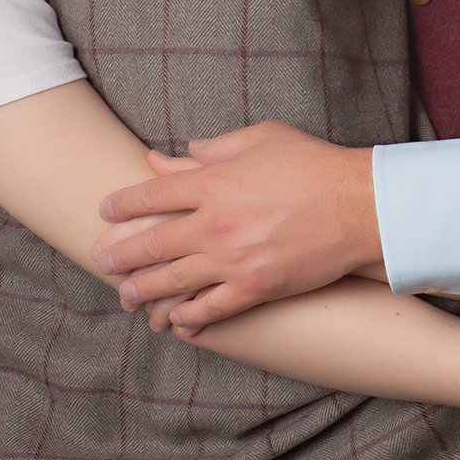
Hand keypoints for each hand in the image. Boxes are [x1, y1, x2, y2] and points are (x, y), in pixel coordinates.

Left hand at [91, 121, 379, 328]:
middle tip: (100, 261)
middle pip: (150, 242)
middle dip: (119, 254)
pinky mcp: (254, 287)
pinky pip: (209, 308)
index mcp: (214, 180)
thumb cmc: (314, 164)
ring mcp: (232, 258)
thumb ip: (215, 146)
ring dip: (142, 291)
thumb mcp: (262, 138)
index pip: (151, 194)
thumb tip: (178, 154)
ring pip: (170, 281)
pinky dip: (188, 317)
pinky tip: (176, 321)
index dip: (122, 204)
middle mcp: (214, 221)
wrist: (358, 204)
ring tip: (126, 297)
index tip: (105, 211)